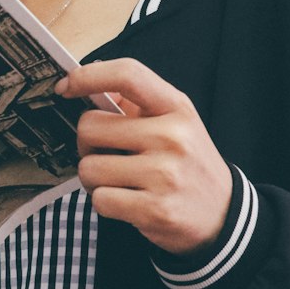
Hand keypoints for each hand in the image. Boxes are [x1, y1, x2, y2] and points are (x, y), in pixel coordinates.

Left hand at [55, 59, 231, 254]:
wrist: (223, 214)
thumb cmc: (188, 163)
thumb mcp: (176, 122)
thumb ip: (137, 103)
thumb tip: (89, 86)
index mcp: (176, 108)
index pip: (127, 75)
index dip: (87, 76)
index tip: (65, 86)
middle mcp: (172, 136)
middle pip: (89, 127)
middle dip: (87, 144)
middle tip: (105, 154)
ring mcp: (164, 174)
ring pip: (88, 167)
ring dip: (93, 178)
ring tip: (118, 181)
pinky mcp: (154, 209)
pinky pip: (100, 199)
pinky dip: (105, 202)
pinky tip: (127, 201)